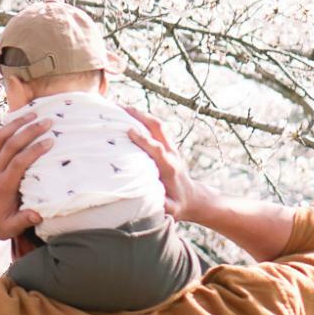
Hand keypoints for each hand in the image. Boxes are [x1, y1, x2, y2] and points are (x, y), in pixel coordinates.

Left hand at [0, 112, 51, 249]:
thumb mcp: (9, 228)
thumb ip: (24, 220)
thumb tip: (40, 214)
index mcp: (2, 186)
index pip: (19, 162)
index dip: (35, 150)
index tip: (50, 140)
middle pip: (10, 145)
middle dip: (29, 131)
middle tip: (47, 121)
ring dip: (14, 124)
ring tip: (32, 114)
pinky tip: (11, 122)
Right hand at [123, 105, 213, 222]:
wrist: (193, 197)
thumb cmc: (178, 204)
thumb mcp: (171, 208)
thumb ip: (162, 204)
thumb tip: (149, 199)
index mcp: (170, 167)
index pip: (158, 149)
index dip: (144, 140)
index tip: (129, 131)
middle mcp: (171, 153)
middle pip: (159, 128)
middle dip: (141, 116)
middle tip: (120, 108)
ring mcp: (171, 147)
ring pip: (157, 125)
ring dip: (141, 114)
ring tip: (121, 106)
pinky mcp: (168, 145)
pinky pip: (156, 128)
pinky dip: (143, 119)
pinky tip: (128, 115)